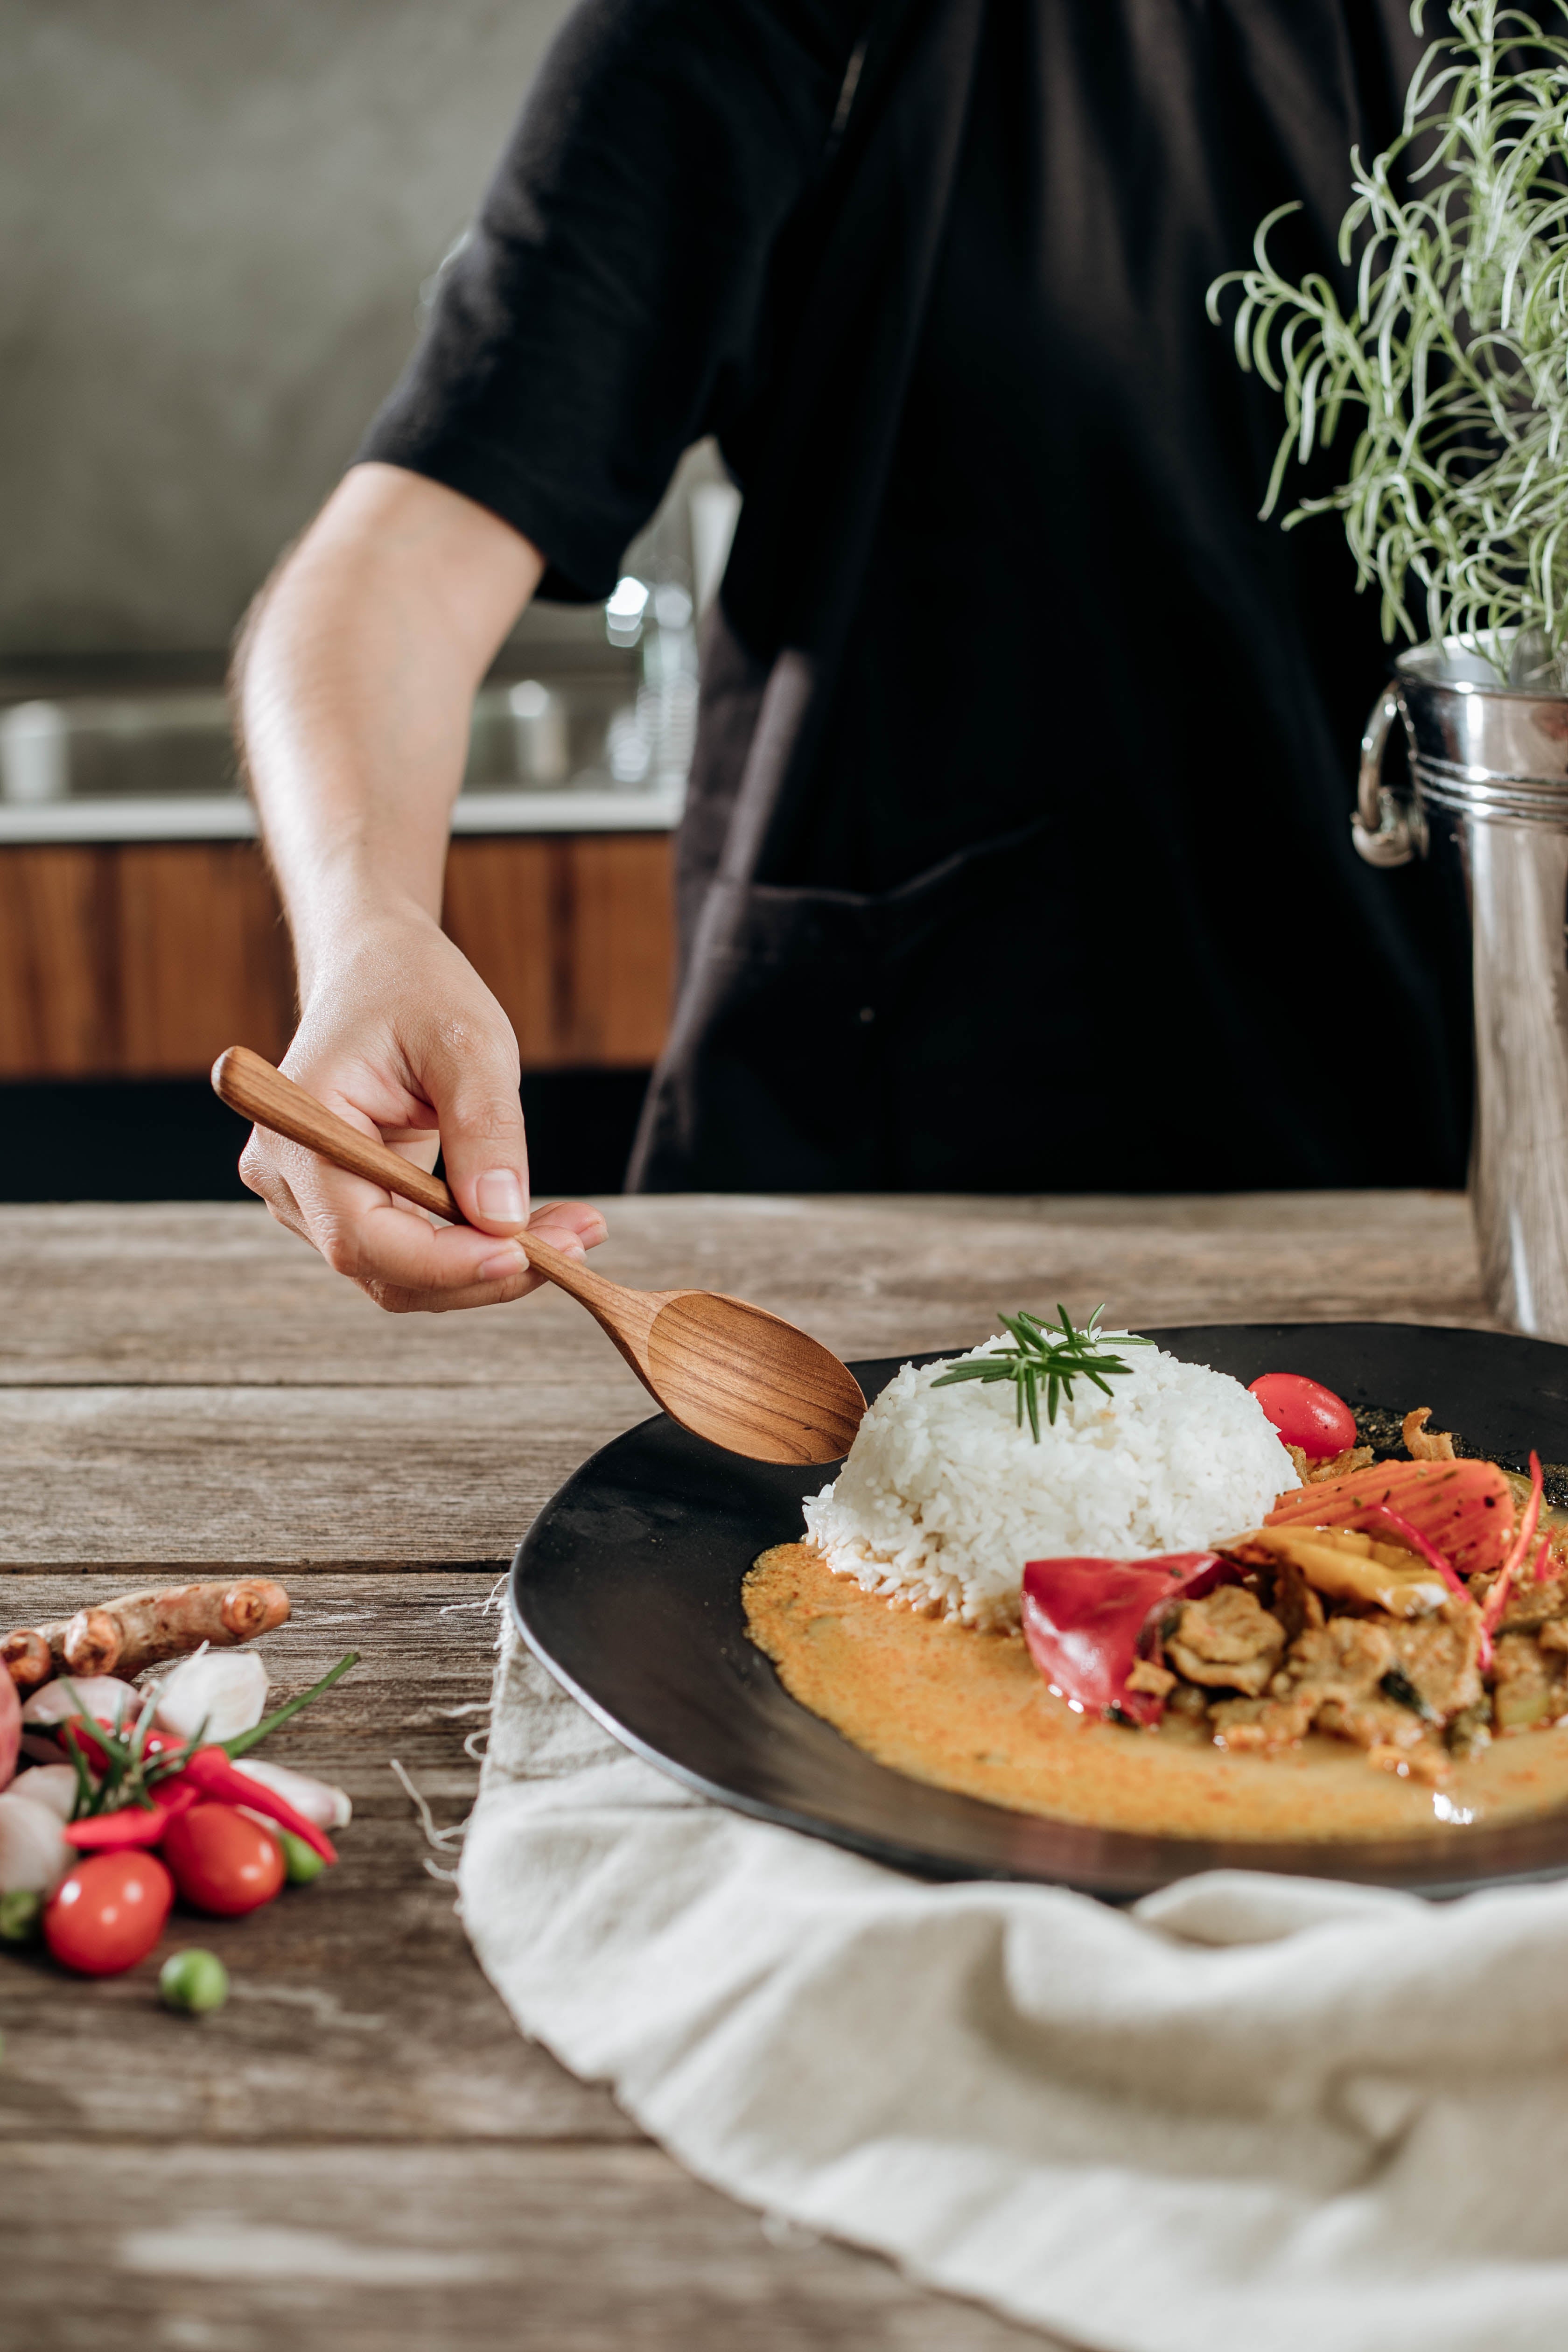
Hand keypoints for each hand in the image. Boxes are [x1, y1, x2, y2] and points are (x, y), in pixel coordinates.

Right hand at [239, 903, 606, 1311]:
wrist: (380, 968)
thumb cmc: (416, 988)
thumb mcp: (468, 1041)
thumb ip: (484, 1128)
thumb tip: (503, 1220)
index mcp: (298, 1128)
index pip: (360, 1235)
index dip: (443, 1262)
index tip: (524, 1255)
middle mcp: (290, 1178)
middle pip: (385, 1268)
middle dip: (485, 1269)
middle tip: (580, 1243)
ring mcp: (313, 1199)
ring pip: (405, 1274)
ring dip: (491, 1266)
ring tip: (575, 1231)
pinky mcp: (351, 1205)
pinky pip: (414, 1252)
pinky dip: (476, 1248)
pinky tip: (538, 1226)